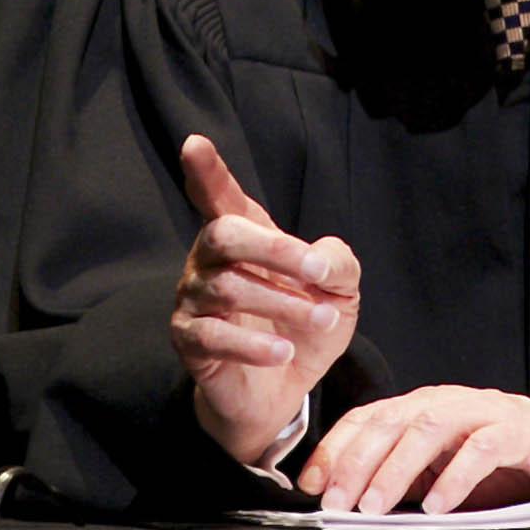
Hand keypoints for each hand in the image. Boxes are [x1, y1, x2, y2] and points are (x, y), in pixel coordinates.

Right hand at [170, 134, 360, 463]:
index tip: (195, 143)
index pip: (220, 197)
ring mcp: (193, 299)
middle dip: (276, 250)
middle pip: (224, 234)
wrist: (286, 386)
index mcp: (245, 235)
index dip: (207, 172)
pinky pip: (214, 336)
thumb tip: (321, 258)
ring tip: (322, 321)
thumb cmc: (307, 322)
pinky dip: (256, 343)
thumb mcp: (340, 290)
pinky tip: (283, 351)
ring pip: (228, 288)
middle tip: (319, 276)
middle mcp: (209, 260)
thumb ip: (338, 264)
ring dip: (285, 305)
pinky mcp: (189, 341)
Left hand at [298, 387, 529, 514]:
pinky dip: (457, 474)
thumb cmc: (524, 466)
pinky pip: (486, 445)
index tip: (311, 485)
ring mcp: (492, 412)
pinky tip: (440, 504)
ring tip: (375, 506)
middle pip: (393, 419)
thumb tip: (356, 506)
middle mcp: (457, 402)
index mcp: (434, 410)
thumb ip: (414, 481)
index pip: (372, 417)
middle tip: (335, 503)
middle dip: (356, 461)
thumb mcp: (454, 476)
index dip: (336, 448)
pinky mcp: (527, 429)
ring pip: (431, 425)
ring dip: (396, 467)